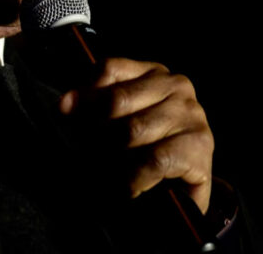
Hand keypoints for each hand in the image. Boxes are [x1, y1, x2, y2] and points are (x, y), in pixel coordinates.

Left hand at [59, 57, 213, 213]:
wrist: (185, 193)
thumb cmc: (145, 151)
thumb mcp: (116, 122)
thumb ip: (92, 107)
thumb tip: (63, 104)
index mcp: (153, 73)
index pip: (109, 70)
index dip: (83, 93)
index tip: (63, 113)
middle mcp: (176, 86)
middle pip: (117, 101)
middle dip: (94, 131)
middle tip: (86, 153)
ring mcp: (191, 114)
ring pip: (132, 131)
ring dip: (112, 158)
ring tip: (106, 174)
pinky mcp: (199, 146)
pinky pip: (153, 159)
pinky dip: (135, 178)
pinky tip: (129, 187)